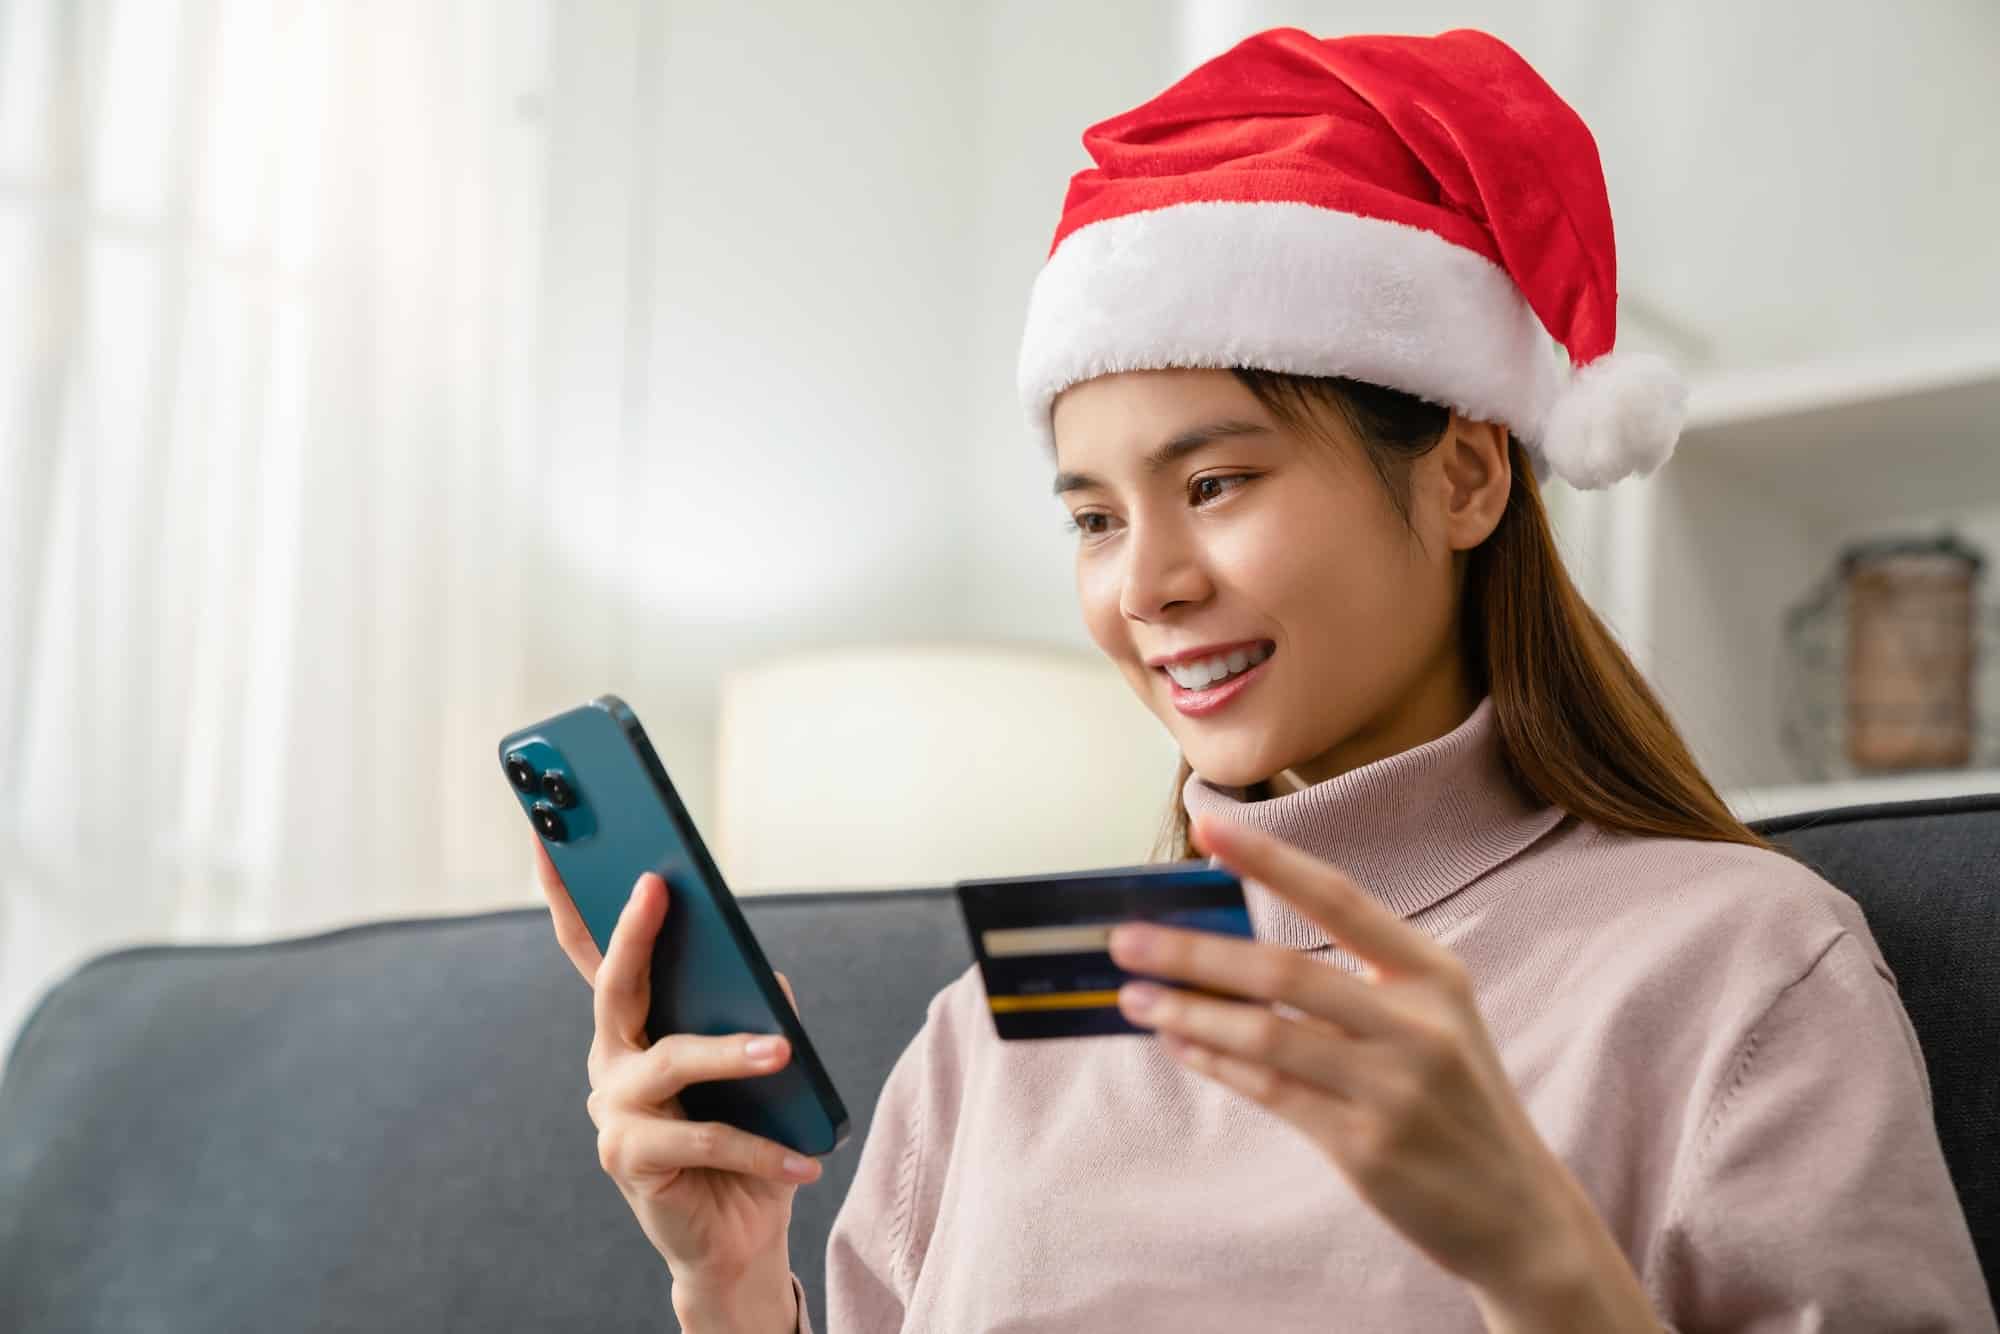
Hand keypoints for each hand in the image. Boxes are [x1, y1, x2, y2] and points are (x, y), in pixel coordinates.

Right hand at [534, 837, 817, 1315]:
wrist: (738, 1230)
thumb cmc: (747, 1132)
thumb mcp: (758, 1060)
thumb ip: (753, 1007)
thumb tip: (761, 976)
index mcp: (633, 1025)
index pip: (593, 951)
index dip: (567, 895)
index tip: (551, 833)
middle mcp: (610, 1059)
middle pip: (615, 984)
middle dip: (633, 930)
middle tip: (658, 886)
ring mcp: (613, 1110)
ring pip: (668, 1061)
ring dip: (730, 1054)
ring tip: (782, 1051)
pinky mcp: (629, 1161)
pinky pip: (699, 1143)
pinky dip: (758, 1150)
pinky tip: (803, 1159)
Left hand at [1106, 813, 1602, 1302]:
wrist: (1519, 1211)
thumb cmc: (1454, 1100)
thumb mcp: (1430, 1021)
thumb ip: (1352, 982)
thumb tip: (1231, 945)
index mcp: (1431, 973)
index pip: (1337, 898)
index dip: (1269, 859)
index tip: (1206, 825)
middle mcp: (1417, 1023)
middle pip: (1283, 970)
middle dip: (1194, 952)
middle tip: (1126, 941)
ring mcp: (1393, 1088)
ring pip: (1266, 1035)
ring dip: (1189, 1014)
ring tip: (1134, 999)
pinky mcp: (1365, 1148)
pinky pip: (1271, 1093)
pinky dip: (1217, 1064)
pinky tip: (1181, 1046)